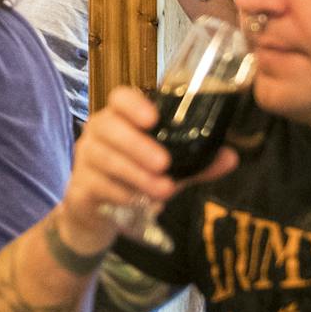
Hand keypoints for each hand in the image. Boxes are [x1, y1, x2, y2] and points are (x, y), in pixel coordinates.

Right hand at [58, 86, 236, 251]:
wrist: (96, 214)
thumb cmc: (135, 179)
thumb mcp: (168, 170)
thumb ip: (196, 163)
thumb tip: (231, 157)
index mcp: (120, 119)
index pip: (119, 98)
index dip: (133, 105)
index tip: (153, 119)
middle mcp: (98, 133)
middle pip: (108, 127)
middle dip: (137, 145)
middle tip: (164, 163)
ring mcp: (84, 159)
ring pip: (104, 159)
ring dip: (136, 175)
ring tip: (164, 190)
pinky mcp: (80, 186)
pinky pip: (98, 186)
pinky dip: (122, 194)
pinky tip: (142, 203)